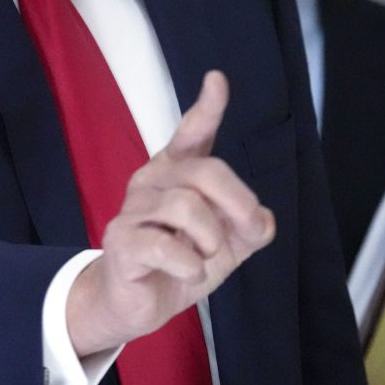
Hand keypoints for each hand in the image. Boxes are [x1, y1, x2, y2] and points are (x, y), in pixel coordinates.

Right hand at [67, 71, 275, 355]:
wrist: (135, 304)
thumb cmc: (177, 264)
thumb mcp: (225, 246)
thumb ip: (248, 228)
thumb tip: (263, 219)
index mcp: (176, 174)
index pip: (192, 134)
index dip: (207, 108)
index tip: (217, 80)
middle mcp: (152, 181)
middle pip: (206, 172)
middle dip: (238, 204)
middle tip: (248, 234)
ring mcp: (132, 209)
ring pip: (188, 207)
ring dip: (211, 242)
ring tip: (202, 260)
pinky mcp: (121, 241)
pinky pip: (168, 247)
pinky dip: (191, 268)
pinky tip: (187, 274)